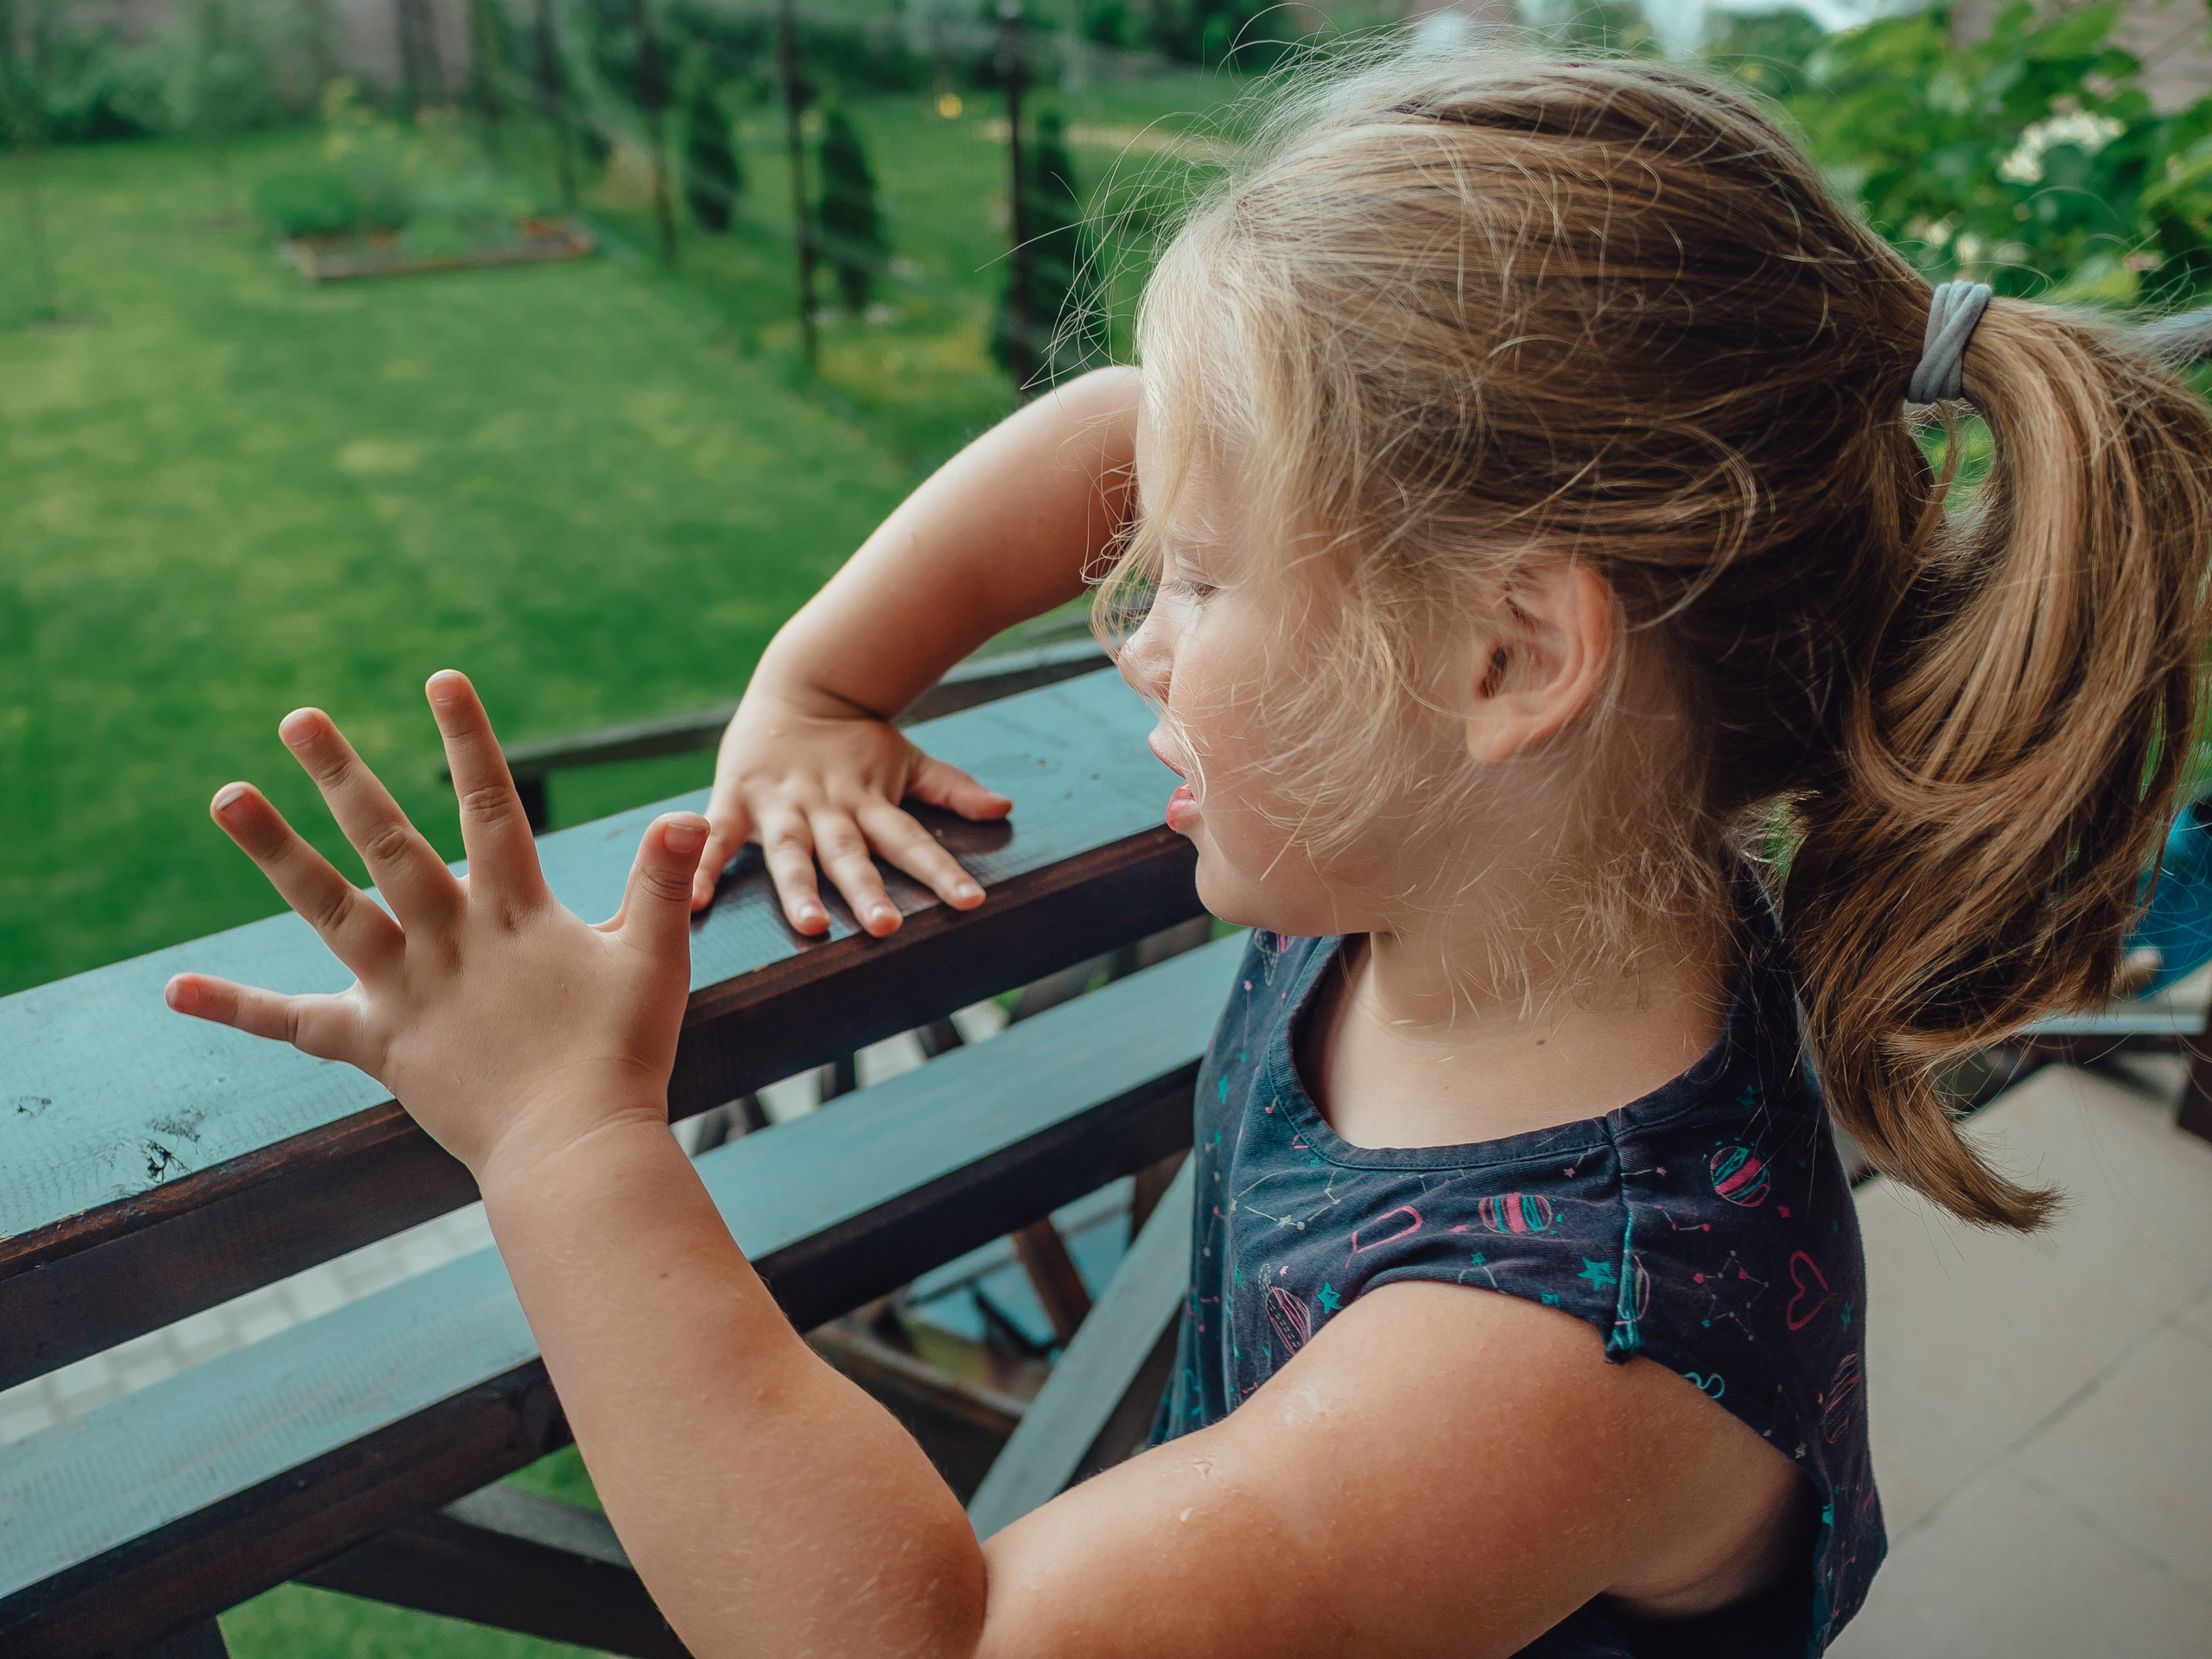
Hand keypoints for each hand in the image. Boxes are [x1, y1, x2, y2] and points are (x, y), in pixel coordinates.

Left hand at [164, 671, 708, 1182]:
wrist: (572, 1147)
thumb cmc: (622, 1055)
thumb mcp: (656, 960)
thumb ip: (661, 884)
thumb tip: (686, 815)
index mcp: (516, 912)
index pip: (489, 805)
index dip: (467, 740)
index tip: (441, 679)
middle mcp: (449, 939)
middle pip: (387, 842)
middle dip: (342, 775)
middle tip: (297, 718)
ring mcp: (405, 991)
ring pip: (329, 908)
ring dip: (275, 851)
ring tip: (225, 795)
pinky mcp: (377, 1046)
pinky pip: (294, 1024)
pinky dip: (236, 1007)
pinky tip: (173, 988)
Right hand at [692, 679, 1011, 933]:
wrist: (801, 682)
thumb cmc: (858, 739)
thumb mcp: (907, 760)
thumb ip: (951, 788)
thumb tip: (1004, 808)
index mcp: (870, 801)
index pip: (913, 841)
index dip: (942, 871)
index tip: (971, 901)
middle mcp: (828, 807)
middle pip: (851, 854)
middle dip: (867, 892)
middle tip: (886, 927)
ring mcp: (780, 803)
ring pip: (791, 852)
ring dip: (799, 889)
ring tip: (810, 927)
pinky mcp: (736, 798)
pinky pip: (718, 837)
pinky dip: (705, 866)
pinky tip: (696, 900)